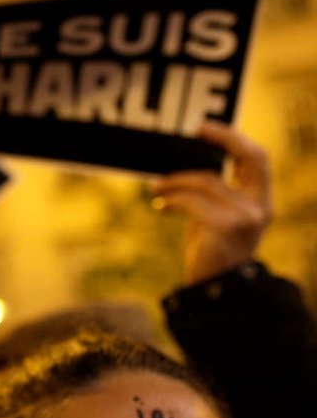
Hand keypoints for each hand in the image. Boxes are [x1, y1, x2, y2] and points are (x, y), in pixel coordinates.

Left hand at [152, 122, 271, 283]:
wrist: (215, 289)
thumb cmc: (211, 250)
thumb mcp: (217, 216)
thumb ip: (214, 193)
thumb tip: (186, 163)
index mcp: (260, 202)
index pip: (258, 158)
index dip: (234, 138)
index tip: (204, 128)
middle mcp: (259, 207)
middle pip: (249, 157)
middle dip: (223, 137)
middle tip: (192, 131)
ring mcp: (245, 217)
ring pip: (206, 181)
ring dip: (174, 181)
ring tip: (156, 188)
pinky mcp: (224, 227)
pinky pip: (190, 201)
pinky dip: (170, 200)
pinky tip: (159, 206)